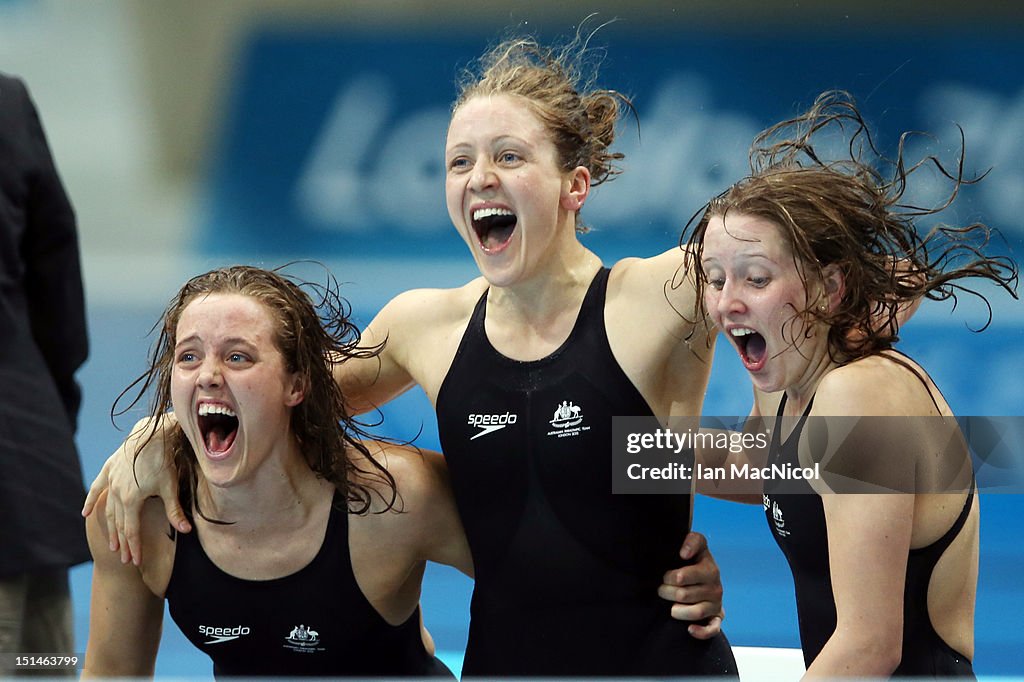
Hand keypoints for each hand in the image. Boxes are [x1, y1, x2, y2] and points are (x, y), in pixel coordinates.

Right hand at [82, 414, 188, 564]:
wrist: (151, 434)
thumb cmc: (163, 461)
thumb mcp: (170, 487)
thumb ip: (174, 511)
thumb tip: (186, 531)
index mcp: (131, 500)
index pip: (131, 531)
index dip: (134, 547)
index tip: (136, 561)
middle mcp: (116, 493)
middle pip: (119, 524)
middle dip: (123, 543)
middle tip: (126, 559)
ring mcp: (110, 481)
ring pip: (109, 510)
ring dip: (110, 528)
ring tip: (113, 544)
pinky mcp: (109, 470)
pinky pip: (97, 488)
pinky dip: (92, 501)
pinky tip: (87, 514)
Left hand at [658, 531, 724, 638]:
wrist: (701, 575)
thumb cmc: (692, 558)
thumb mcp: (694, 543)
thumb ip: (691, 541)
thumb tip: (684, 554)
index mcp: (709, 568)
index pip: (682, 577)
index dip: (668, 577)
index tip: (664, 576)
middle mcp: (715, 587)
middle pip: (683, 595)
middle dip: (666, 593)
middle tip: (661, 590)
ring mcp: (716, 603)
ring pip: (697, 612)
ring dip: (677, 611)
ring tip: (670, 607)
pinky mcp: (717, 618)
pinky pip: (713, 629)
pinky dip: (701, 632)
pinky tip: (689, 629)